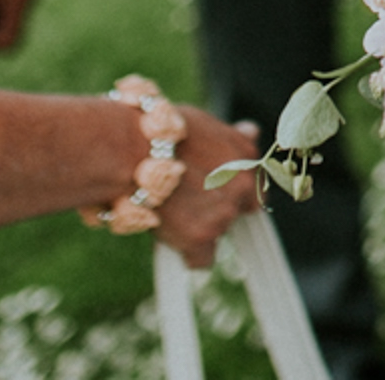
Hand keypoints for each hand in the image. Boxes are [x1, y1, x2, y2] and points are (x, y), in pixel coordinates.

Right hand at [159, 108, 262, 267]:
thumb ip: (231, 138)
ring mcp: (224, 211)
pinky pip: (202, 260)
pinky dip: (189, 255)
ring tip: (172, 210)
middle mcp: (242, 184)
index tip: (211, 190)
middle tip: (188, 200)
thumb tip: (252, 132)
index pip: (253, 184)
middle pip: (238, 210)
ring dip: (200, 227)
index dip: (229, 189)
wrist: (130, 151)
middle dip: (218, 208)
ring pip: (218, 232)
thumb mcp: (203, 124)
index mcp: (245, 154)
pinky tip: (173, 237)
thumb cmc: (159, 132)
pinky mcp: (201, 235)